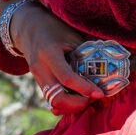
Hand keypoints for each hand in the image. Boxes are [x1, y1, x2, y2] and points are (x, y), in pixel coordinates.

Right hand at [6, 1, 105, 115]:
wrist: (30, 28)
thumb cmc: (55, 29)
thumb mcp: (71, 37)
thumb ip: (84, 54)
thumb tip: (105, 72)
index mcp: (49, 53)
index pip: (67, 77)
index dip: (84, 88)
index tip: (100, 94)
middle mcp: (40, 68)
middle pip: (57, 97)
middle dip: (77, 104)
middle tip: (93, 99)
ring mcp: (37, 77)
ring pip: (53, 102)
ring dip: (71, 106)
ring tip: (88, 100)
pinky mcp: (38, 82)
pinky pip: (51, 99)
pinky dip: (64, 104)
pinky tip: (77, 101)